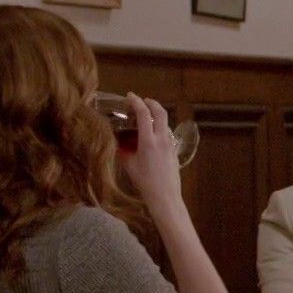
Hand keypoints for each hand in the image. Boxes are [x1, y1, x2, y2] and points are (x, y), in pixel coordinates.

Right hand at [114, 93, 184, 216]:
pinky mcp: (174, 150)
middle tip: (142, 101)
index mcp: (149, 141)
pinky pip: (167, 133)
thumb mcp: (129, 164)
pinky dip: (159, 127)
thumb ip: (123, 149)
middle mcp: (162, 139)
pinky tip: (152, 133)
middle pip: (160, 112)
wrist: (165, 196)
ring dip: (156, 115)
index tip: (130, 96)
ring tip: (146, 117)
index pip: (144, 114)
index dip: (136, 102)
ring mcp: (170, 144)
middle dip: (151, 103)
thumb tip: (117, 139)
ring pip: (165, 122)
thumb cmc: (145, 182)